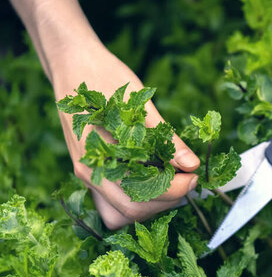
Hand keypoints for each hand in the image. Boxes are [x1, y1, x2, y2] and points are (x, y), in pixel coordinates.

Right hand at [52, 42, 199, 229]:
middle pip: (133, 211)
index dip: (176, 190)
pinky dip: (135, 201)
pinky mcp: (91, 173)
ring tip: (171, 181)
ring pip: (120, 213)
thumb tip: (192, 164)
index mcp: (100, 156)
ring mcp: (88, 175)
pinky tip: (152, 179)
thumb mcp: (141, 105)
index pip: (143, 193)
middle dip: (167, 200)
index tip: (194, 174)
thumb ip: (167, 139)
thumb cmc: (106, 78)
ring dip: (151, 205)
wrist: (73, 63)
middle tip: (187, 177)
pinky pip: (112, 204)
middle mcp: (90, 173)